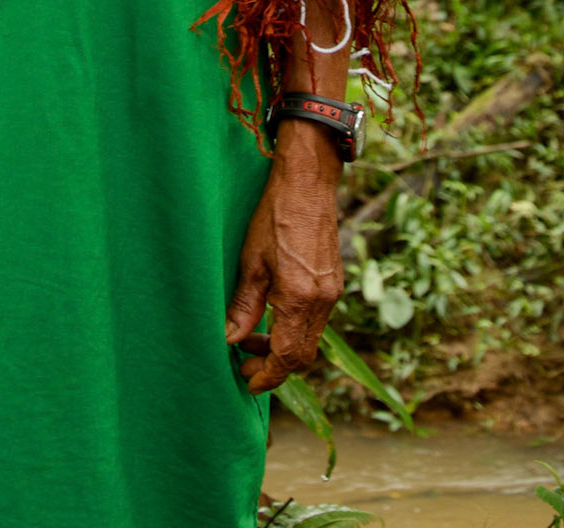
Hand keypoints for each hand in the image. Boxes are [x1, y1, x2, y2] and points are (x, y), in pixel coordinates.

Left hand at [225, 122, 343, 393]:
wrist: (307, 182)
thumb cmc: (274, 215)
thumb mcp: (251, 261)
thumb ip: (243, 307)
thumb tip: (230, 341)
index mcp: (300, 298)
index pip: (287, 357)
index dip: (267, 375)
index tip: (247, 380)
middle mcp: (323, 301)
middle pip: (303, 356)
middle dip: (276, 366)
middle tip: (245, 360)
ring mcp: (332, 292)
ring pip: (311, 339)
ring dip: (285, 346)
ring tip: (254, 336)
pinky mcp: (334, 282)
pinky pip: (317, 319)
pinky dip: (296, 327)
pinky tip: (273, 313)